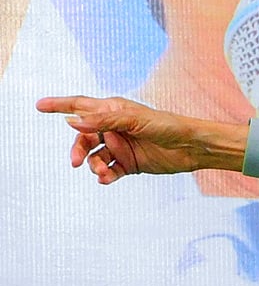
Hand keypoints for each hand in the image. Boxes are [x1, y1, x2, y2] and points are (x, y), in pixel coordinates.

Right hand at [35, 95, 232, 183]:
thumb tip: (72, 121)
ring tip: (102, 172)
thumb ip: (104, 121)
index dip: (60, 106)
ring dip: (94, 165)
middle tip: (75, 161)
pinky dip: (105, 176)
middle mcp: (114, 128)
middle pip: (84, 138)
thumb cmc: (167, 126)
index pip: (81, 106)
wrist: (192, 147)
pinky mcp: (130, 164)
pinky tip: (105, 179)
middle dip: (78, 149)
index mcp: (114, 111)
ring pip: (96, 157)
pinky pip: (110, 171)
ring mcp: (121, 147)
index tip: (39, 106)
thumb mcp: (134, 121)